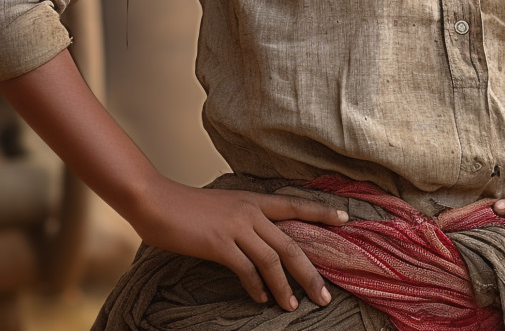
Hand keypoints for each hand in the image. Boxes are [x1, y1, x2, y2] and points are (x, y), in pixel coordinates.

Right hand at [128, 175, 347, 310]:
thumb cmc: (189, 207)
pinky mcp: (220, 243)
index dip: (321, 212)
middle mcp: (251, 211)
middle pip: (291, 243)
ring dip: (285, 286)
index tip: (346, 219)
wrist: (158, 201)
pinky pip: (246, 269)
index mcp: (254, 200)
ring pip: (273, 259)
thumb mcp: (225, 206)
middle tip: (325, 295)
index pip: (296, 205)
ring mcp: (236, 226)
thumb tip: (261, 239)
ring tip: (293, 306)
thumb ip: (245, 219)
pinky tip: (261, 299)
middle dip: (310, 271)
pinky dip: (257, 287)